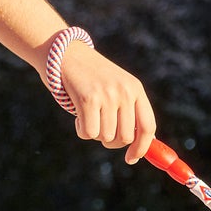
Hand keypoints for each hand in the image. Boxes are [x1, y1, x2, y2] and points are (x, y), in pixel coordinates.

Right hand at [50, 40, 156, 162]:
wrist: (62, 51)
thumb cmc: (90, 76)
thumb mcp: (117, 88)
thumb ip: (130, 113)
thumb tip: (143, 146)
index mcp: (136, 89)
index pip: (148, 127)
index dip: (142, 148)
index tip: (131, 159)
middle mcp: (125, 91)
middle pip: (126, 137)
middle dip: (113, 142)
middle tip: (101, 133)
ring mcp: (107, 94)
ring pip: (107, 137)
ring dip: (96, 135)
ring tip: (88, 118)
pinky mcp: (88, 98)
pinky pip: (90, 132)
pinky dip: (82, 131)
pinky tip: (78, 118)